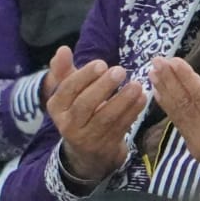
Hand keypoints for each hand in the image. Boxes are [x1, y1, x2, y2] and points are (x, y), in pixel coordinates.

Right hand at [42, 46, 145, 181]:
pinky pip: (120, 127)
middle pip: (85, 105)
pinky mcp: (105, 147)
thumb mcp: (68, 92)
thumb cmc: (78, 110)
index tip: (102, 63)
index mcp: (56, 107)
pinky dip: (132, 112)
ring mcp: (87, 138)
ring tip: (136, 85)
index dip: (85, 76)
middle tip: (120, 71)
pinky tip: (142, 97)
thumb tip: (63, 49)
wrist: (87, 151)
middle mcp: (68, 124)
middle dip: (104, 87)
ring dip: (123, 100)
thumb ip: (64, 70)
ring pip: (105, 118)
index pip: (68, 90)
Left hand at [149, 58, 199, 174]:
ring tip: (153, 72)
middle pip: (184, 104)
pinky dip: (168, 107)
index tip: (174, 61)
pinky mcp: (195, 151)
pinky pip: (179, 124)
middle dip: (169, 81)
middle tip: (157, 61)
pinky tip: (161, 94)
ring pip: (178, 115)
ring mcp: (199, 146)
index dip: (186, 78)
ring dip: (164, 92)